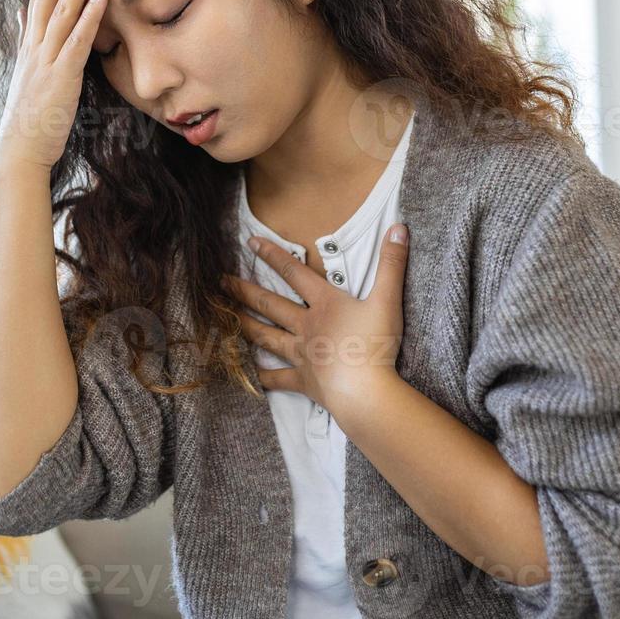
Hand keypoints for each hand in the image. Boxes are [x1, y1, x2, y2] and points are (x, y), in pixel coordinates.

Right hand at [0, 0, 108, 172]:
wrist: (19, 151)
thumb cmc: (27, 116)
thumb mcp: (26, 72)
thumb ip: (26, 37)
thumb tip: (23, 10)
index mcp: (29, 44)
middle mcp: (35, 45)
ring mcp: (46, 59)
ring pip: (62, 9)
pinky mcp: (61, 77)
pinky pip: (78, 40)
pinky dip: (90, 15)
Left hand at [223, 223, 408, 415]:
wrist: (365, 391)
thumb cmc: (376, 344)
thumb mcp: (388, 299)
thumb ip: (392, 263)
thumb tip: (399, 227)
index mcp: (325, 304)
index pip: (294, 272)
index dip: (272, 255)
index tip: (250, 242)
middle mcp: (307, 326)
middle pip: (271, 304)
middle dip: (245, 291)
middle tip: (221, 281)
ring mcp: (302, 354)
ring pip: (267, 337)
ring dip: (246, 325)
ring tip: (226, 317)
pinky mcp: (304, 381)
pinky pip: (279, 379)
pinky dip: (264, 376)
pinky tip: (251, 374)